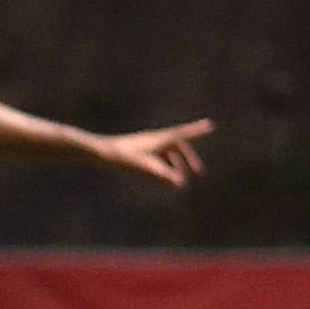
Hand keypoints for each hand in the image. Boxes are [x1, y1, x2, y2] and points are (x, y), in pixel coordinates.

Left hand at [90, 120, 213, 188]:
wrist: (99, 153)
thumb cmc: (121, 158)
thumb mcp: (144, 168)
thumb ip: (163, 175)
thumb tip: (180, 183)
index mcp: (158, 139)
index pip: (182, 135)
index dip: (197, 131)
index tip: (210, 125)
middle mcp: (154, 140)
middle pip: (178, 147)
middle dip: (189, 159)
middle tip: (198, 172)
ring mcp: (147, 145)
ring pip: (168, 152)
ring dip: (177, 164)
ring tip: (180, 179)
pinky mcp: (139, 151)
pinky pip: (159, 156)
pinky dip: (166, 165)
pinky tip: (163, 177)